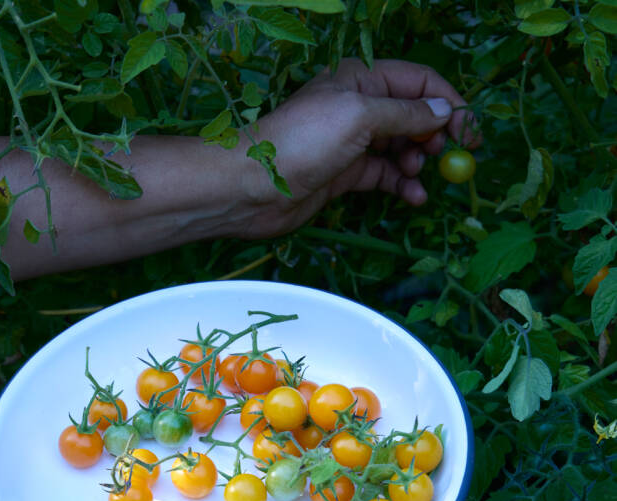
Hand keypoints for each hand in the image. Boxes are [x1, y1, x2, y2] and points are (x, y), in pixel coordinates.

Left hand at [239, 58, 479, 237]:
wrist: (255, 187)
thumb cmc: (303, 141)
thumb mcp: (360, 116)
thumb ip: (405, 113)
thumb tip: (443, 111)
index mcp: (361, 79)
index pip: (419, 82)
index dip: (447, 104)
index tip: (468, 133)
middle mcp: (359, 107)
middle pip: (413, 116)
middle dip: (435, 137)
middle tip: (447, 159)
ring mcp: (352, 143)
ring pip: (401, 150)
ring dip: (419, 165)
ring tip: (420, 179)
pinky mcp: (346, 175)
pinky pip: (385, 177)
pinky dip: (402, 186)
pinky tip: (414, 198)